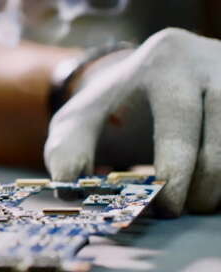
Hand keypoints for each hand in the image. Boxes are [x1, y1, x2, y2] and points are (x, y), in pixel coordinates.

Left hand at [44, 28, 220, 216]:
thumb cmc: (107, 109)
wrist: (141, 81)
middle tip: (183, 210)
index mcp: (163, 61)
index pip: (179, 120)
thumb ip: (67, 152)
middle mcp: (208, 61)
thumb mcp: (77, 123)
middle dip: (206, 181)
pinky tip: (213, 186)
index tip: (166, 206)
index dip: (177, 168)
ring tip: (200, 202)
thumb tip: (70, 191)